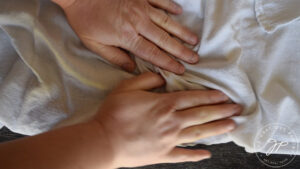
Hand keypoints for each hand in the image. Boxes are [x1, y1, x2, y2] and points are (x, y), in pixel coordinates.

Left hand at [54, 0, 198, 72]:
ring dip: (181, 31)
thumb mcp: (94, 44)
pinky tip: (179, 12)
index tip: (181, 69)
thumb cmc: (85, 20)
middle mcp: (138, 22)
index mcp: (127, 37)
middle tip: (194, 58)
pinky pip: (159, 1)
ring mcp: (140, 7)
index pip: (152, 53)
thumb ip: (115, 57)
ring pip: (166, 21)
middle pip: (164, 39)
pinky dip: (170, 6)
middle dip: (181, 50)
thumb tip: (132, 68)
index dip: (168, 63)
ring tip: (194, 40)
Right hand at [94, 72, 241, 167]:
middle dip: (221, 111)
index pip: (194, 98)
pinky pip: (184, 156)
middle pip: (202, 115)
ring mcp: (170, 140)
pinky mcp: (163, 154)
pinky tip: (208, 154)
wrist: (104, 141)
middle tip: (237, 109)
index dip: (211, 96)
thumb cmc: (114, 113)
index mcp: (165, 104)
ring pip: (199, 133)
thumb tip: (162, 78)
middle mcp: (172, 122)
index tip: (224, 96)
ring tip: (232, 125)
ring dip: (217, 129)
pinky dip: (197, 156)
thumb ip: (147, 80)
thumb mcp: (127, 87)